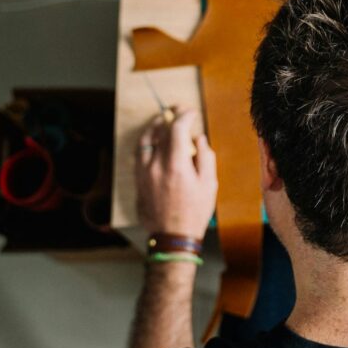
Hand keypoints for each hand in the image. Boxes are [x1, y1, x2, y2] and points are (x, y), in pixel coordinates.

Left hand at [135, 108, 216, 238]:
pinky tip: (152, 140)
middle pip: (160, 132)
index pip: (177, 129)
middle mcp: (156, 166)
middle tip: (179, 111)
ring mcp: (144, 173)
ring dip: (153, 127)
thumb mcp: (209, 184)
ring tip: (162, 120)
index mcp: (176, 165)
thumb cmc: (194, 212)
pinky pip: (138, 154)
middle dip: (171, 117)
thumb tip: (199, 139)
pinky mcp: (138, 181)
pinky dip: (146, 142)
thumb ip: (205, 157)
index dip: (185, 116)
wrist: (172, 236)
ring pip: (144, 141)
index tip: (191, 112)